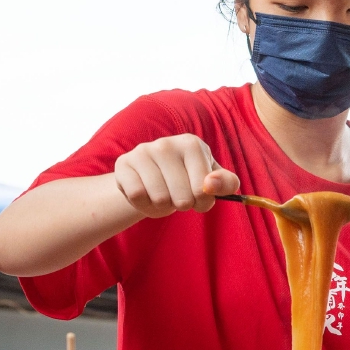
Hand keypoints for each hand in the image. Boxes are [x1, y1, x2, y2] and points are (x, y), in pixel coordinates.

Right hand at [113, 134, 240, 216]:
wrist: (152, 182)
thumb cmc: (188, 182)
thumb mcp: (214, 183)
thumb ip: (226, 183)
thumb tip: (210, 185)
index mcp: (191, 144)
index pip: (203, 188)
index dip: (203, 202)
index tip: (199, 197)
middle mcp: (166, 143)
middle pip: (182, 196)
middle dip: (182, 205)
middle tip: (179, 197)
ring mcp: (143, 151)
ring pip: (159, 198)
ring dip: (163, 206)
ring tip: (163, 195)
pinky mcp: (124, 163)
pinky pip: (137, 195)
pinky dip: (143, 204)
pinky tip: (146, 193)